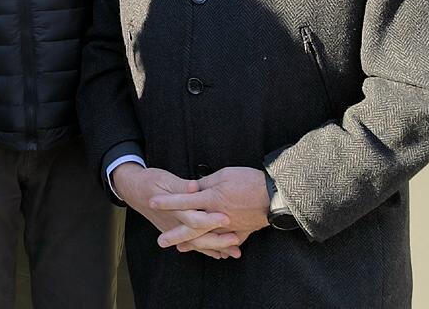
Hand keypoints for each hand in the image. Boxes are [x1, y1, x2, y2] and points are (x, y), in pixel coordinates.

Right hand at [111, 165, 236, 259]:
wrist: (132, 189)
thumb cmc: (149, 181)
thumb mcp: (163, 178)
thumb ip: (180, 185)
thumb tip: (194, 186)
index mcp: (172, 208)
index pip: (193, 218)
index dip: (209, 220)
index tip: (226, 218)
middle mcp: (174, 222)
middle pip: (197, 236)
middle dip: (217, 240)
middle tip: (235, 240)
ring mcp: (174, 228)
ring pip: (196, 243)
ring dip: (216, 249)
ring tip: (235, 251)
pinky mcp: (175, 230)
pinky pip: (192, 244)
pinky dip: (207, 250)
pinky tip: (221, 254)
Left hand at [148, 166, 269, 244]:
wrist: (276, 194)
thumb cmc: (249, 180)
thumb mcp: (224, 175)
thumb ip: (205, 183)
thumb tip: (192, 188)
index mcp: (211, 199)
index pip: (184, 200)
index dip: (167, 201)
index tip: (152, 202)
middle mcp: (217, 216)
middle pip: (191, 227)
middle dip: (175, 234)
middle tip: (160, 241)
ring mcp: (229, 227)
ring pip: (207, 238)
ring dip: (193, 244)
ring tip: (181, 248)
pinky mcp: (242, 232)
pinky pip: (227, 243)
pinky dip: (219, 248)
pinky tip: (213, 253)